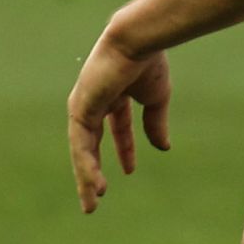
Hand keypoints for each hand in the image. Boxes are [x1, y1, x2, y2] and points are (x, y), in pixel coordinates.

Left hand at [68, 33, 171, 214]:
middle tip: (97, 198)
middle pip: (91, 144)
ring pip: (83, 150)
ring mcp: (83, 107)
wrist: (137, 41)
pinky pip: (81, 146)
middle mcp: (94, 102)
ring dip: (87, 177)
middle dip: (94, 171)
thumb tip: (163, 148)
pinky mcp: (79, 111)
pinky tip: (93, 184)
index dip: (124, 148)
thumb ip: (155, 123)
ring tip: (93, 202)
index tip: (129, 171)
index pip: (116, 127)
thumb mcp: (156, 98)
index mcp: (113, 95)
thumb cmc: (148, 62)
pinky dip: (87, 166)